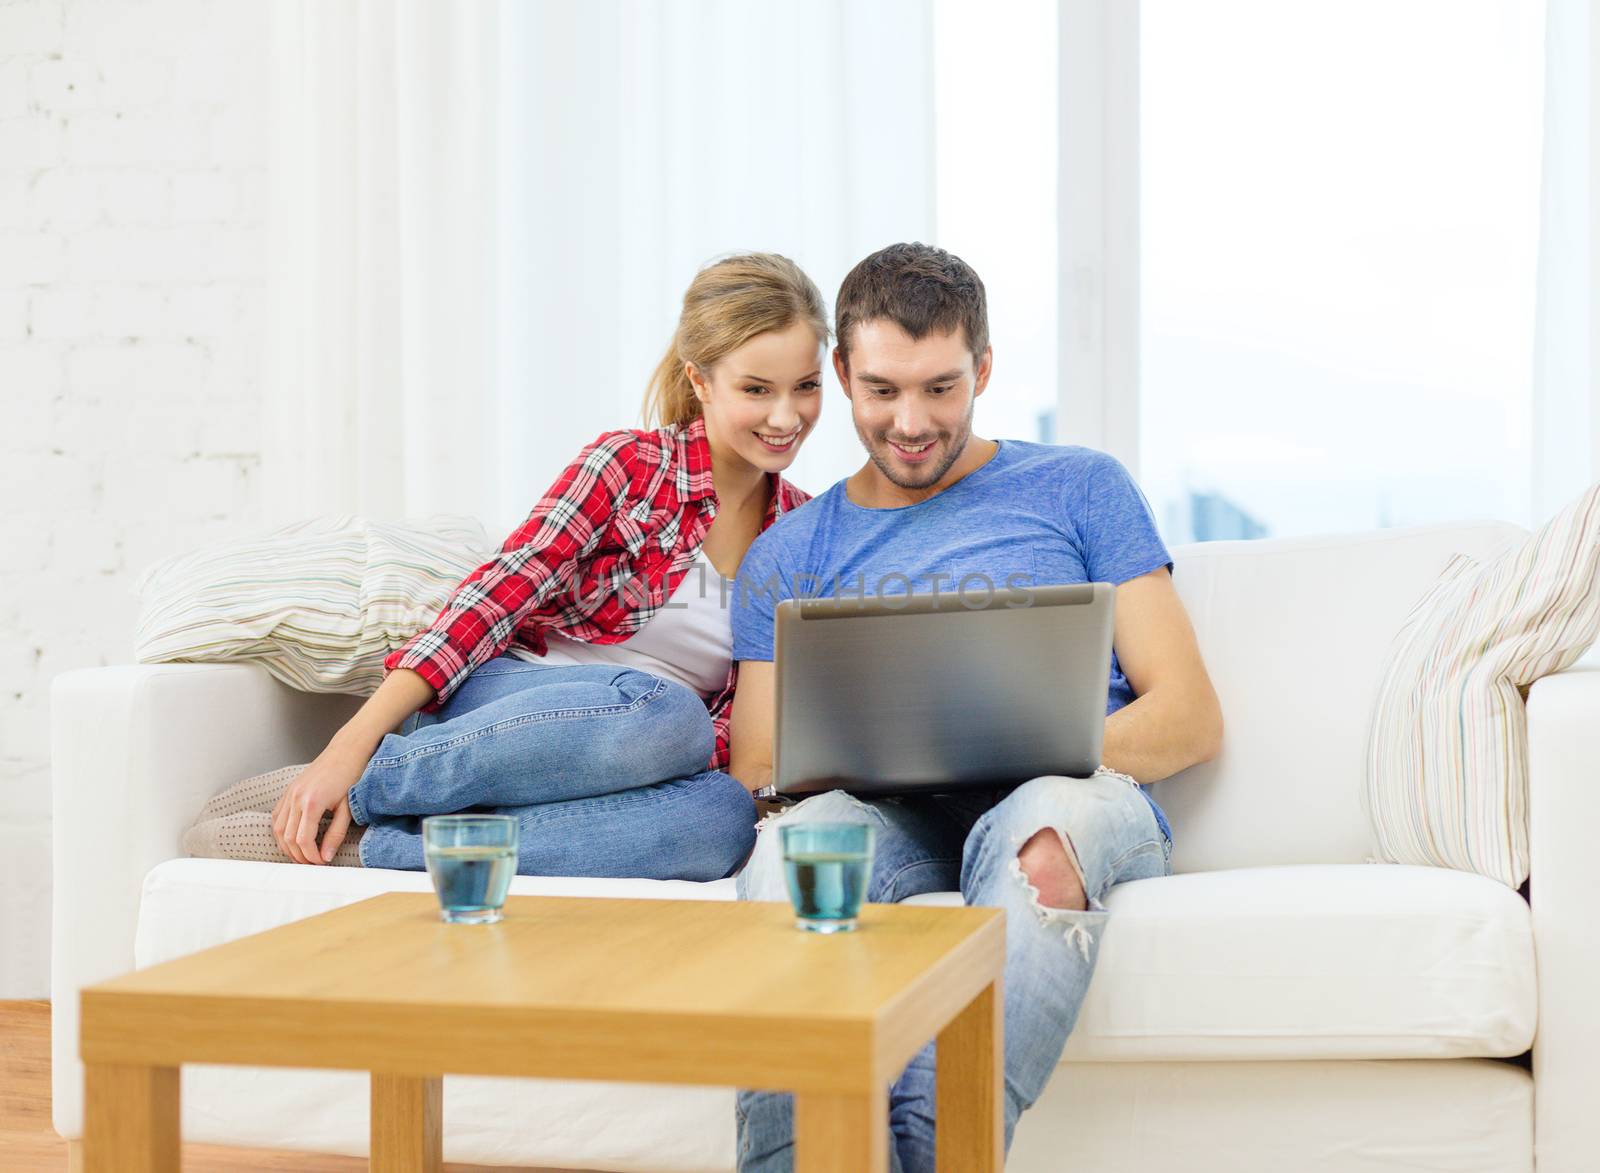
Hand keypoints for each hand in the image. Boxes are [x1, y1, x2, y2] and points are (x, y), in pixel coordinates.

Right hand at [271, 744, 368, 863]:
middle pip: (288, 838)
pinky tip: (293, 839)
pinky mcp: (288, 791)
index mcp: (312, 802)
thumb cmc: (351, 776)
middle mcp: (296, 798)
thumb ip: (336, 833)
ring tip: (303, 855)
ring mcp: (289, 793)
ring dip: (288, 846)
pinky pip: (277, 817)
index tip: (322, 863)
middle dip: (299, 855)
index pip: (303, 840)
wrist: (346, 751)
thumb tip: (326, 855)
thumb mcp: (348, 807)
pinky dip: (281, 832)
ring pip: (278, 830)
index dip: (311, 856)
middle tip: (313, 863)